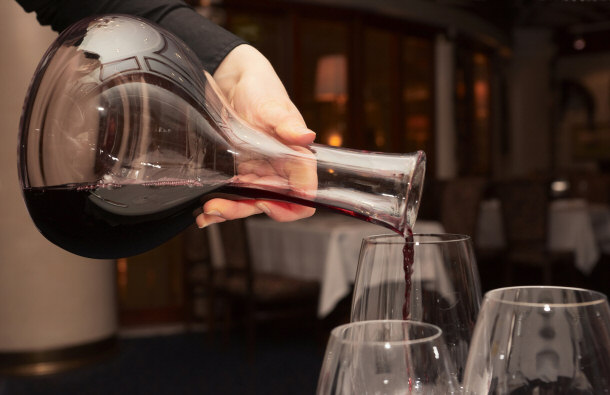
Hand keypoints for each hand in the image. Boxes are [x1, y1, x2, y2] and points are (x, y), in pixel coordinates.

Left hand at [195, 45, 316, 227]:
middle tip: (217, 208)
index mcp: (296, 159)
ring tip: (206, 212)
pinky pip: (232, 196)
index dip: (288, 207)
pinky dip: (218, 206)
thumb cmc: (261, 88)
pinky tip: (202, 211)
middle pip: (270, 205)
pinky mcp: (238, 172)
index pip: (303, 195)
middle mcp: (279, 170)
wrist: (233, 79)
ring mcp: (257, 173)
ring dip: (228, 212)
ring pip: (248, 204)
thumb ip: (287, 123)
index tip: (263, 202)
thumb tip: (306, 136)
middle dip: (244, 211)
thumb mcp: (272, 105)